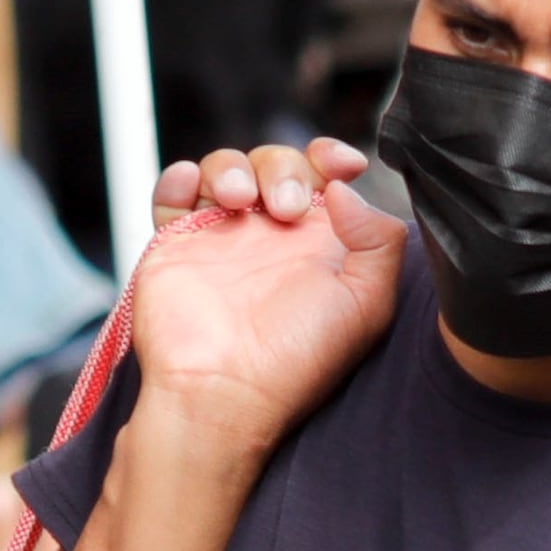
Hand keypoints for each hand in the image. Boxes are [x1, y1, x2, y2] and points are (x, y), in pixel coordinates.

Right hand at [126, 137, 401, 471]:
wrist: (222, 392)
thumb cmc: (296, 360)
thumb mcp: (366, 306)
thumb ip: (378, 241)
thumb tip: (346, 190)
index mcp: (316, 246)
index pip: (325, 178)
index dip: (331, 157)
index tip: (340, 164)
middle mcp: (269, 237)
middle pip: (275, 163)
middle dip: (283, 169)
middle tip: (286, 210)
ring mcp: (221, 237)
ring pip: (225, 168)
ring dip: (232, 168)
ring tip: (238, 202)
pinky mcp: (176, 244)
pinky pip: (172, 192)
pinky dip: (179, 178)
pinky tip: (191, 189)